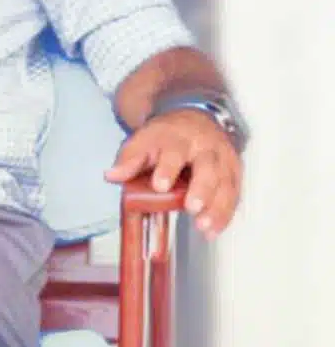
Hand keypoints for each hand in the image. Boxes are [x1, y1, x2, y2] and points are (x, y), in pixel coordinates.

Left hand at [104, 109, 242, 237]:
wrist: (194, 117)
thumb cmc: (166, 136)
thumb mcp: (144, 140)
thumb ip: (129, 159)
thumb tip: (111, 175)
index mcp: (177, 137)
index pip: (173, 151)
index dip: (167, 168)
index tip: (159, 185)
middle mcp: (203, 146)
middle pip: (206, 166)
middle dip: (200, 188)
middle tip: (191, 207)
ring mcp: (221, 158)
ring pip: (224, 181)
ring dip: (216, 206)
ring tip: (204, 226)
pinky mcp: (233, 171)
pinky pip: (234, 192)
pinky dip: (226, 212)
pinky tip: (214, 229)